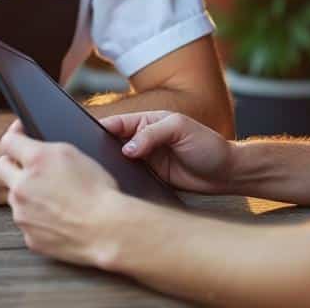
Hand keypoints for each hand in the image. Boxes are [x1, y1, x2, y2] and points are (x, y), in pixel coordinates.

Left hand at [0, 121, 122, 266]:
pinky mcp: (29, 236)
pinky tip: (58, 218)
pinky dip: (37, 219)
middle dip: (12, 164)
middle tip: (28, 167)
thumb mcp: (77, 155)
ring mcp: (22, 213)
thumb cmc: (100, 193)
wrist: (108, 229)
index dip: (15, 134)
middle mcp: (22, 186)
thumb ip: (48, 148)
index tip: (19, 135)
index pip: (8, 140)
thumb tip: (32, 146)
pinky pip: (27, 222)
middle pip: (1, 167)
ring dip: (27, 194)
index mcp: (36, 160)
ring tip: (54, 197)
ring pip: (15, 197)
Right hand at [100, 111, 236, 193]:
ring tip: (97, 175)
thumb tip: (127, 148)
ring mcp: (145, 160)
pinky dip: (121, 182)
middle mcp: (143, 140)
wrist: (225, 173)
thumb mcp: (181, 129)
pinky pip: (129, 179)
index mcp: (147, 121)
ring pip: (117, 162)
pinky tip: (114, 187)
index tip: (84, 138)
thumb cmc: (208, 145)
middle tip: (87, 160)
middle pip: (112, 143)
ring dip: (109, 167)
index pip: (117, 123)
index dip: (100, 128)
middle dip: (99, 149)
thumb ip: (153, 134)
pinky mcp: (149, 179)